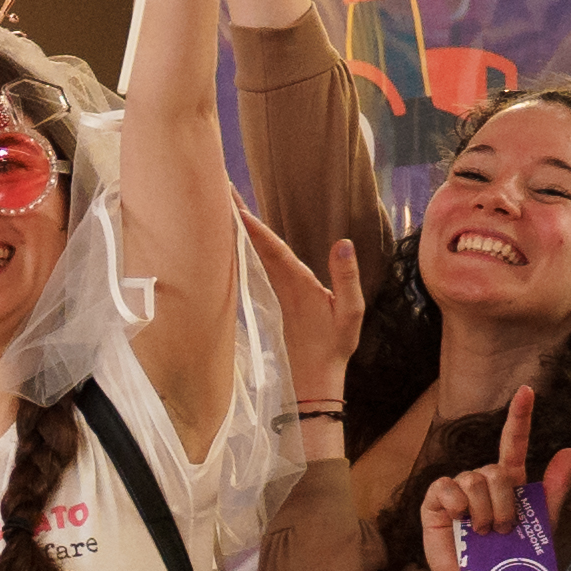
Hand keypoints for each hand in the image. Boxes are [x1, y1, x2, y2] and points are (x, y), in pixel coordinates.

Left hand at [236, 204, 362, 398]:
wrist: (313, 379)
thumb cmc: (334, 347)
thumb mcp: (351, 313)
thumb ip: (346, 279)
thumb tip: (343, 244)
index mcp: (297, 284)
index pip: (272, 249)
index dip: (253, 227)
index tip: (234, 206)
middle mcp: (278, 284)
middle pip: (254, 244)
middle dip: (237, 217)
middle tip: (219, 190)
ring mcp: (272, 292)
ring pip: (251, 254)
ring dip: (238, 229)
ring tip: (224, 205)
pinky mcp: (270, 299)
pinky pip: (253, 266)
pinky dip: (243, 247)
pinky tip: (235, 238)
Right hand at [415, 387, 570, 570]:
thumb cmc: (510, 564)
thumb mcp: (540, 527)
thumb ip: (553, 490)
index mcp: (508, 485)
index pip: (512, 443)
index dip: (519, 417)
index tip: (527, 390)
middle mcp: (481, 484)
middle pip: (495, 469)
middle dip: (505, 502)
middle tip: (504, 530)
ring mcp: (456, 493)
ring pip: (474, 479)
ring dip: (485, 510)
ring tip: (484, 534)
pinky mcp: (434, 505)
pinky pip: (447, 487)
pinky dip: (457, 503)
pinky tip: (460, 520)